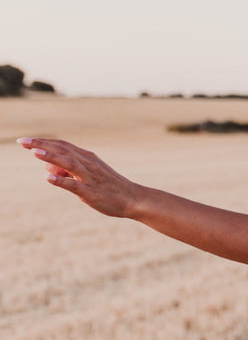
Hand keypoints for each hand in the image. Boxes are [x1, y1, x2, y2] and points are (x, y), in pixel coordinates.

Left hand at [17, 138, 144, 217]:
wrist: (133, 199)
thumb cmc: (109, 187)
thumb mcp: (87, 175)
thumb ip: (67, 170)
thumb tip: (47, 167)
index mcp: (87, 158)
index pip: (62, 146)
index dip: (43, 142)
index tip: (25, 140)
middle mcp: (88, 164)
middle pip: (62, 151)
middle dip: (41, 145)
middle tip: (21, 141)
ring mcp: (90, 178)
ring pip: (69, 164)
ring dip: (51, 157)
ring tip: (34, 152)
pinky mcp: (92, 192)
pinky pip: (75, 185)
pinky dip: (62, 181)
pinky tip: (49, 178)